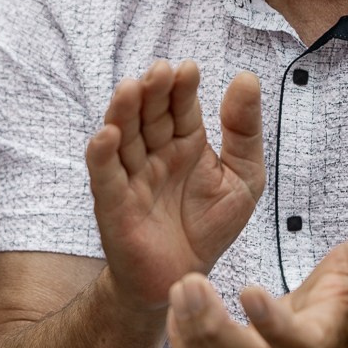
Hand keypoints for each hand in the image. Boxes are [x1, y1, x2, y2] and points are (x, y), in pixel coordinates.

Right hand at [86, 60, 263, 311]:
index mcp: (185, 144)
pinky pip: (104, 175)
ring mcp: (131, 176)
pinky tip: (107, 135)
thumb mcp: (244, 177)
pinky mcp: (113, 203)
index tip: (189, 69)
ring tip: (131, 88)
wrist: (185, 278)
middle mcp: (154, 154)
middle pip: (149, 116)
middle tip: (160, 70)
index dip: (182, 88)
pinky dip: (102, 154)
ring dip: (123, 112)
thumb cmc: (209, 227)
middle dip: (152, 93)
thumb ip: (244, 131)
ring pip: (124, 138)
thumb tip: (246, 77)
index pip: (180, 108)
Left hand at [167, 235, 347, 347]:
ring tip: (180, 288)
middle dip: (213, 328)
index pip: (296, 345)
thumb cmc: (347, 299)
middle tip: (191, 282)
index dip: (272, 323)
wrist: (337, 337)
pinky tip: (176, 310)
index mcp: (321, 345)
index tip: (248, 288)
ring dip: (191, 334)